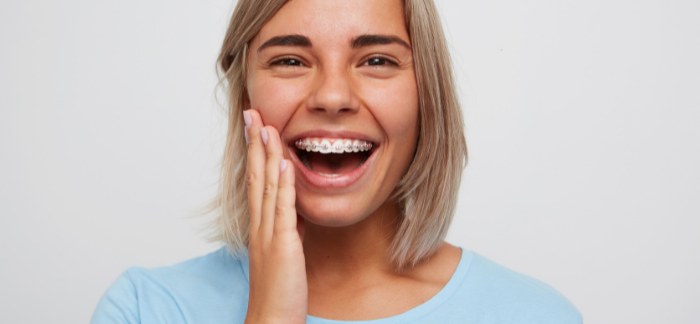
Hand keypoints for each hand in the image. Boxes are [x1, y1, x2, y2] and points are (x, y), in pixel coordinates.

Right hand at [243, 110, 306, 323]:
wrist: (272, 319)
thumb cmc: (279, 290)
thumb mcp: (284, 251)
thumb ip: (287, 228)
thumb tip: (294, 210)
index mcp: (260, 226)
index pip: (256, 181)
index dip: (256, 153)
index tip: (256, 128)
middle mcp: (260, 225)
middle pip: (255, 176)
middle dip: (254, 143)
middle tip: (251, 112)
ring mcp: (268, 233)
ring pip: (266, 186)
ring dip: (266, 154)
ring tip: (266, 125)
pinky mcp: (282, 244)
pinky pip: (282, 209)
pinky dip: (283, 184)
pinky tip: (284, 162)